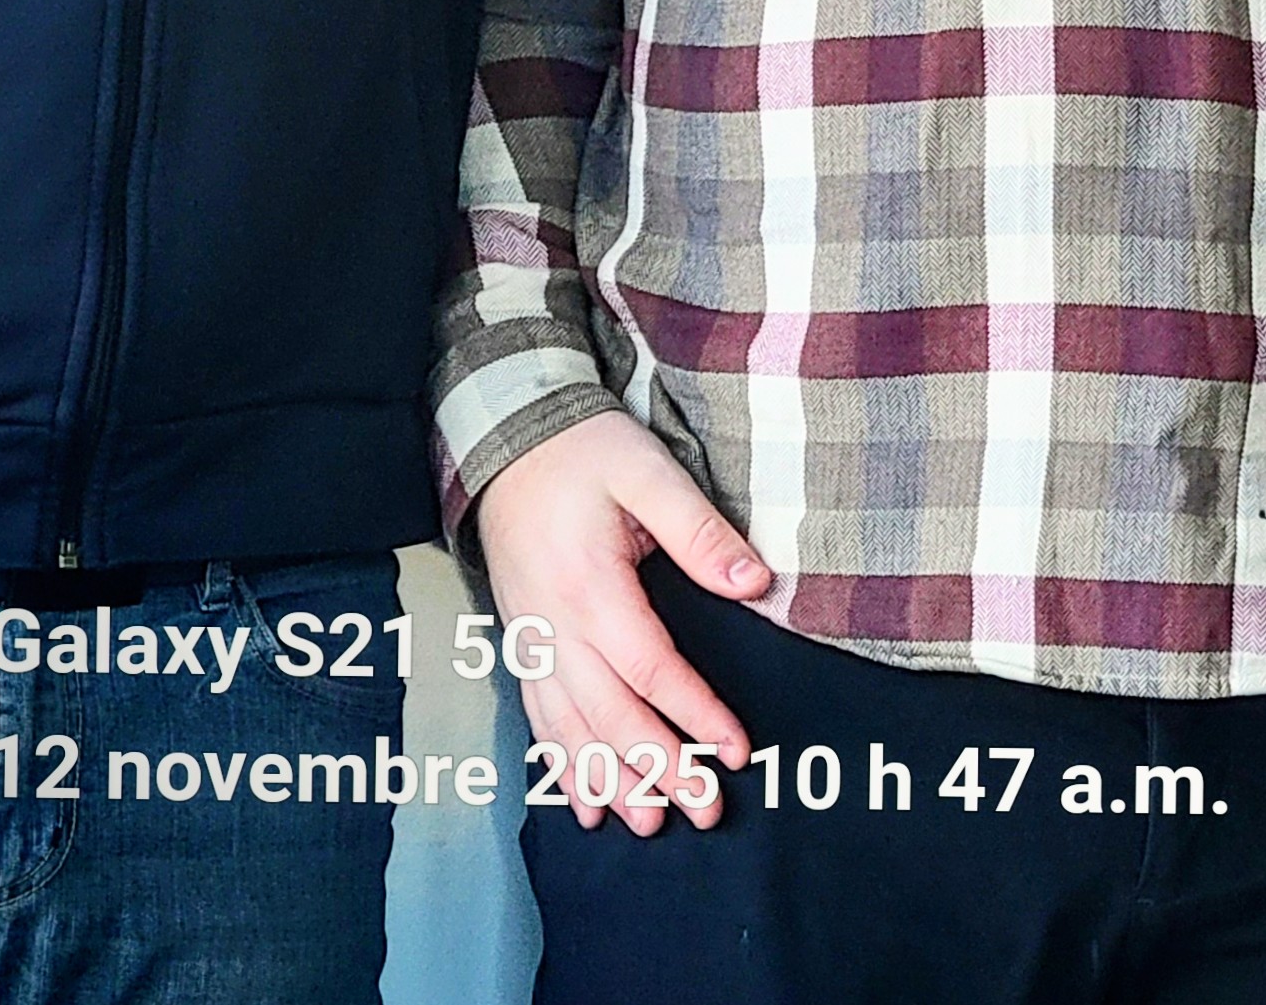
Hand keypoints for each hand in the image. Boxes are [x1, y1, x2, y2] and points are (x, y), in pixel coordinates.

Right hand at [478, 408, 768, 834]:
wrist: (509, 442)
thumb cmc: (585, 453)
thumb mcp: (650, 473)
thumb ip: (701, 531)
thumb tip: (756, 582)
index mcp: (590, 587)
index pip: (650, 669)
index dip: (694, 715)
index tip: (735, 752)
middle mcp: (554, 626)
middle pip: (609, 714)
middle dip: (658, 767)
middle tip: (703, 810)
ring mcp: (533, 640)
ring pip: (570, 727)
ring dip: (610, 780)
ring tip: (648, 824)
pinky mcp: (524, 642)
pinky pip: (540, 716)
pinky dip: (563, 763)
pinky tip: (585, 801)